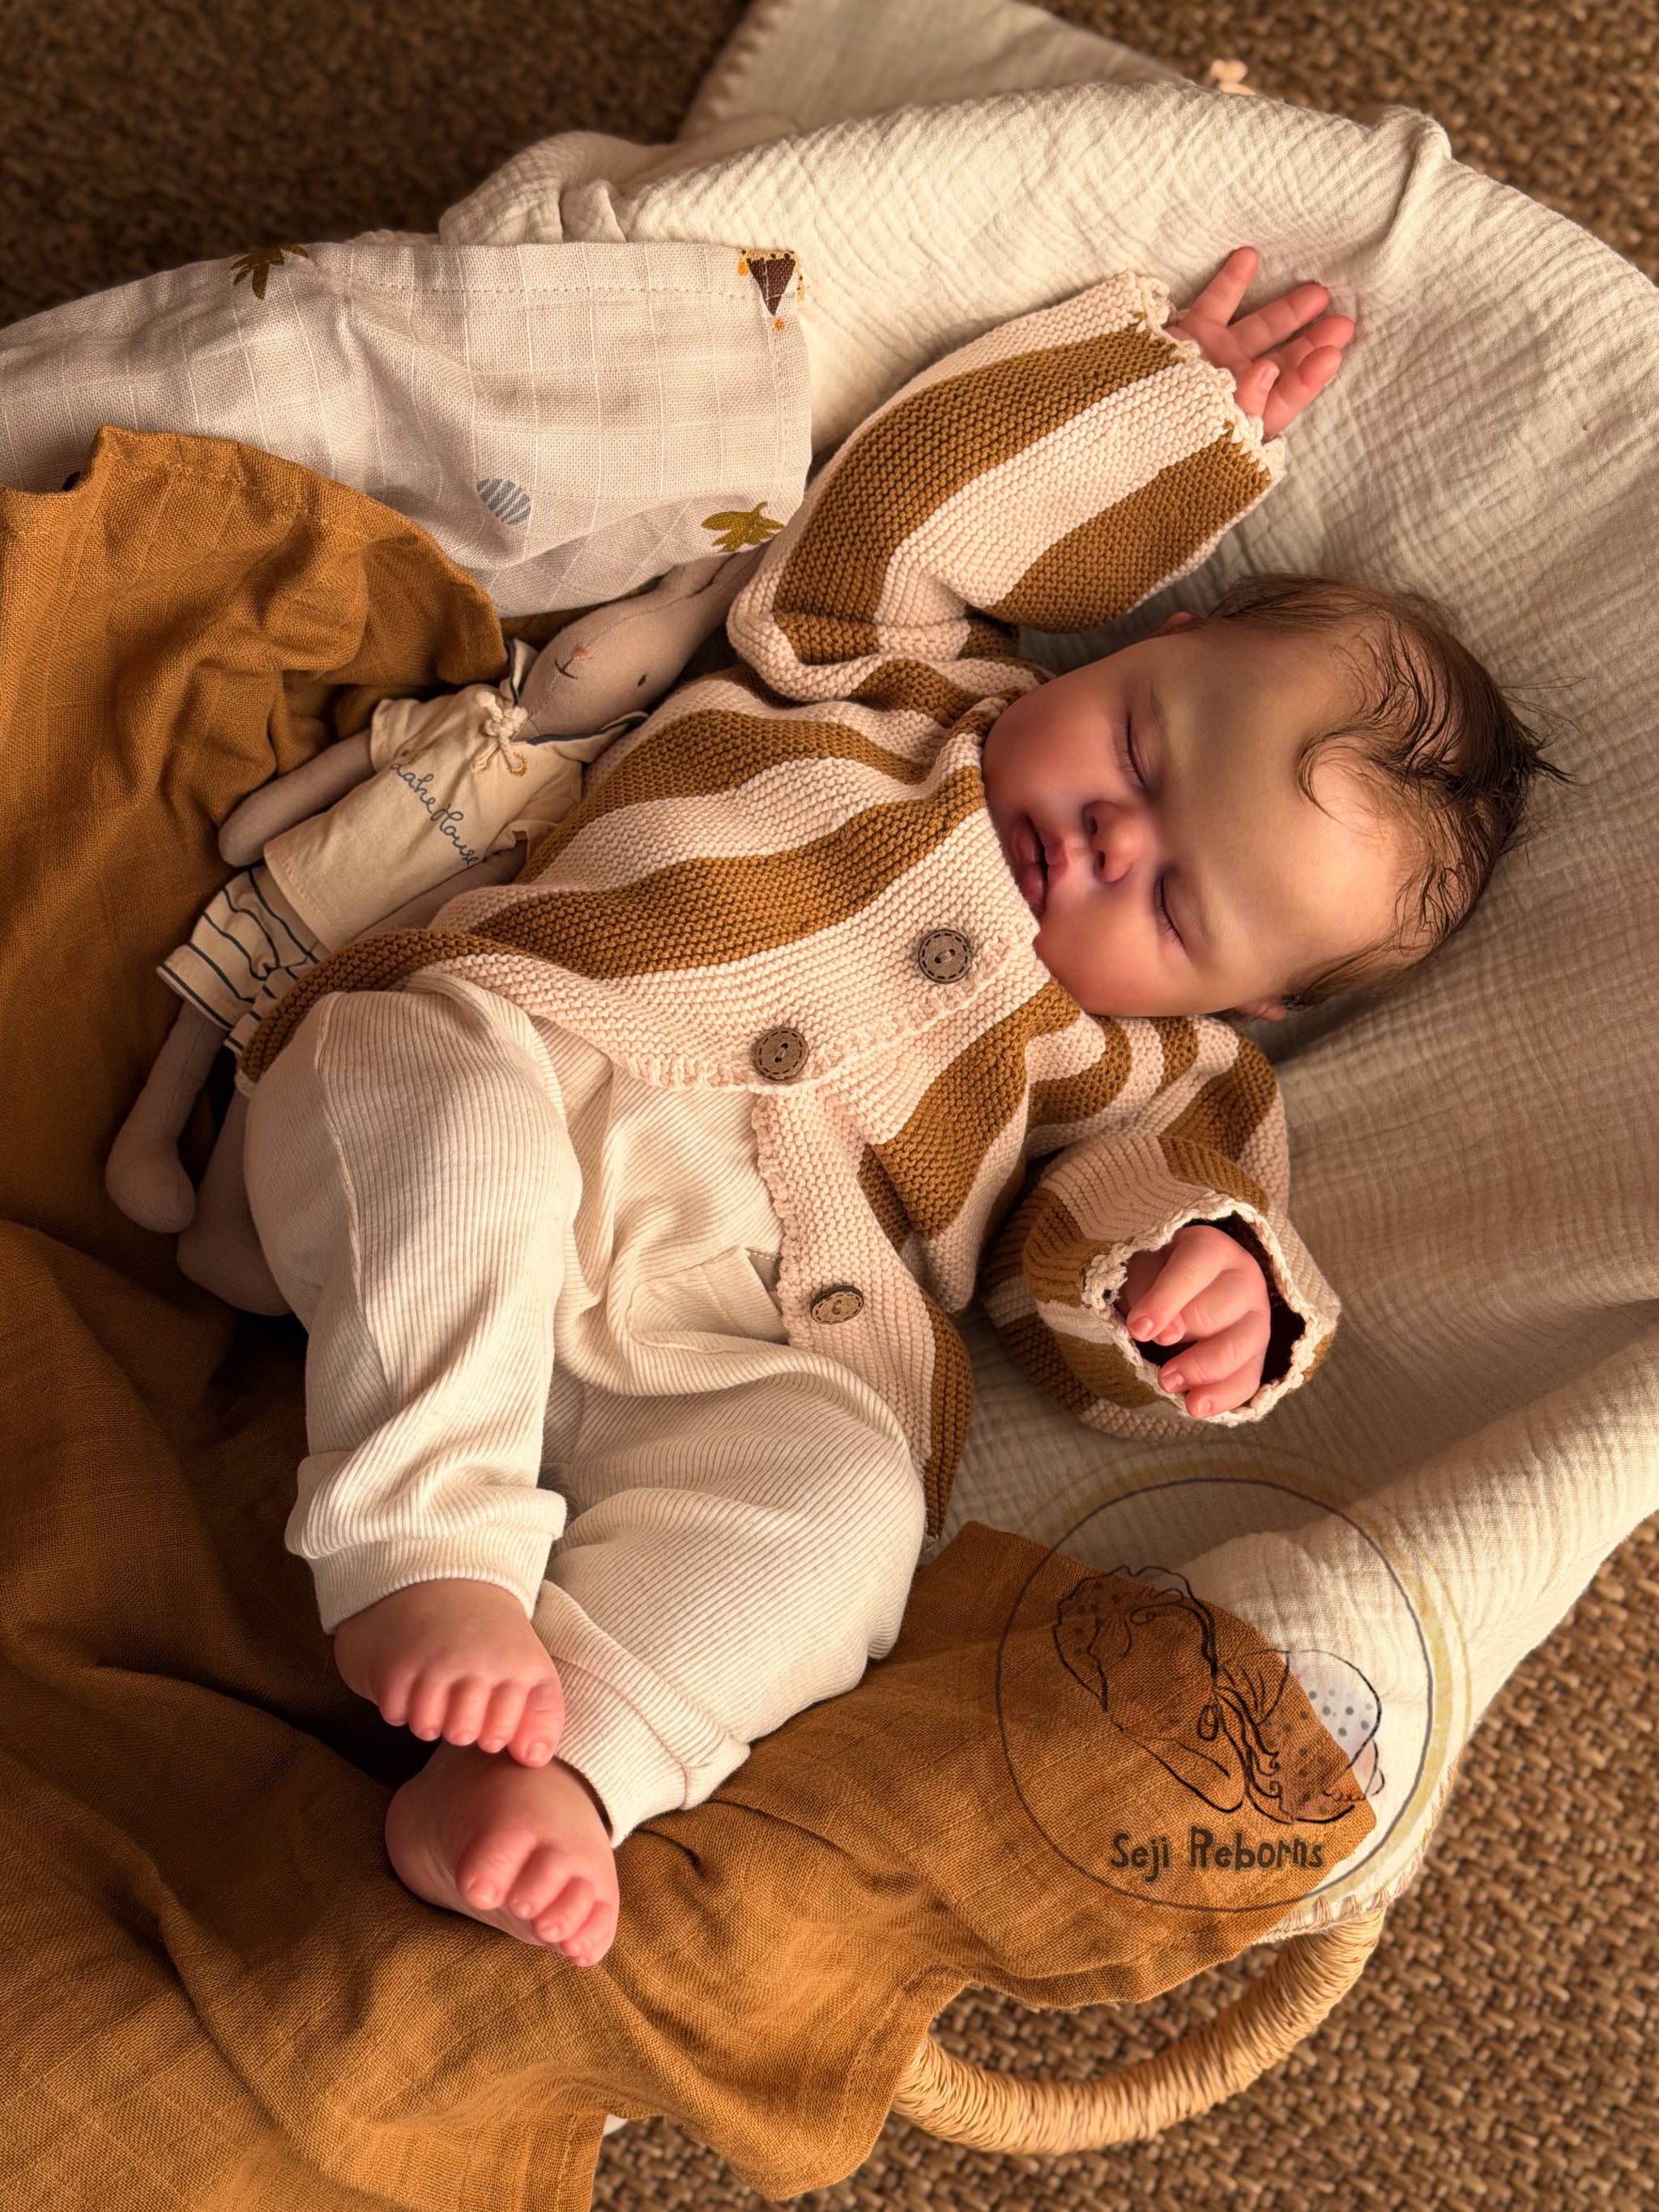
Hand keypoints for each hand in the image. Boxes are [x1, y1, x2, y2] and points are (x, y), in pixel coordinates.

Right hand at [332, 1577, 564, 1766]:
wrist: (440, 1578)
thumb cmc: (490, 1638)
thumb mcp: (529, 1667)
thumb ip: (541, 1715)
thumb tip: (533, 1759)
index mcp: (517, 1665)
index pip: (503, 1736)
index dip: (493, 1732)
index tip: (491, 1707)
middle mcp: (479, 1663)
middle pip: (464, 1735)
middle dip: (459, 1726)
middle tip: (459, 1695)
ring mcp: (436, 1662)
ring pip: (427, 1729)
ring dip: (426, 1716)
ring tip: (434, 1688)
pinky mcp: (397, 1663)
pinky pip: (395, 1714)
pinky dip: (398, 1704)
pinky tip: (410, 1678)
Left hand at [1116, 1223, 1271, 1415]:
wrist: (1176, 1292)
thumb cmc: (1155, 1277)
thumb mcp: (1142, 1272)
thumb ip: (1149, 1294)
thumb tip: (1161, 1333)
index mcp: (1212, 1249)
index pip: (1195, 1268)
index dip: (1166, 1299)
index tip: (1138, 1328)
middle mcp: (1244, 1280)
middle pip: (1220, 1310)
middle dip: (1185, 1332)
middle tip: (1153, 1345)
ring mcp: (1257, 1318)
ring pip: (1240, 1347)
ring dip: (1202, 1369)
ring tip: (1166, 1382)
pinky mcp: (1257, 1355)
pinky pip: (1249, 1380)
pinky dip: (1222, 1397)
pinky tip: (1195, 1406)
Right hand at [1169, 245, 1353, 439]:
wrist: (1100, 429)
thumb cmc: (1157, 442)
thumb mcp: (1205, 435)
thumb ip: (1241, 406)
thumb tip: (1269, 371)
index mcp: (1240, 424)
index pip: (1284, 400)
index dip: (1309, 376)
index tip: (1331, 352)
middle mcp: (1231, 391)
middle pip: (1280, 363)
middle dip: (1311, 342)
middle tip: (1340, 322)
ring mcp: (1211, 362)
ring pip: (1257, 331)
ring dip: (1286, 310)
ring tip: (1317, 290)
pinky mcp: (1186, 337)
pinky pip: (1213, 305)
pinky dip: (1231, 281)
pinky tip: (1250, 256)